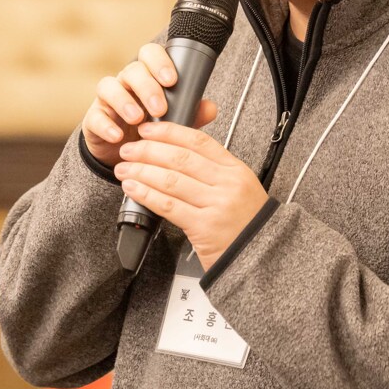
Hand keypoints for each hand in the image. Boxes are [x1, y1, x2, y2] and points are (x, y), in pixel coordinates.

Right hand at [82, 42, 218, 165]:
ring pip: (109, 86)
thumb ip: (191, 113)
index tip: (172, 80)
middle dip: (147, 87)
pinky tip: (117, 136)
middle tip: (159, 108)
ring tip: (137, 119)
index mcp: (148, 76)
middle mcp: (126, 82)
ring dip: (124, 102)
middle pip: (132, 70)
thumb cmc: (152, 130)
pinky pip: (95, 116)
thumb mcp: (174, 122)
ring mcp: (107, 100)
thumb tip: (211, 107)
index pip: (150, 54)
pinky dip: (106, 125)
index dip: (160, 62)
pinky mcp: (93, 119)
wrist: (125, 156)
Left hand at [113, 119, 267, 267]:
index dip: (169, 132)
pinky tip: (133, 188)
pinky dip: (146, 194)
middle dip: (148, 151)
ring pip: (170, 180)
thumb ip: (212, 173)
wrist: (264, 258)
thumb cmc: (247, 226)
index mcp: (235, 170)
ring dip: (142, 171)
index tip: (148, 130)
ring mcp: (217, 205)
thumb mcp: (238, 190)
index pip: (198, 141)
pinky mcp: (204, 227)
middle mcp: (227, 184)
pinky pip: (168, 205)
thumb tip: (174, 155)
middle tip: (129, 150)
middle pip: (180, 158)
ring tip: (124, 169)